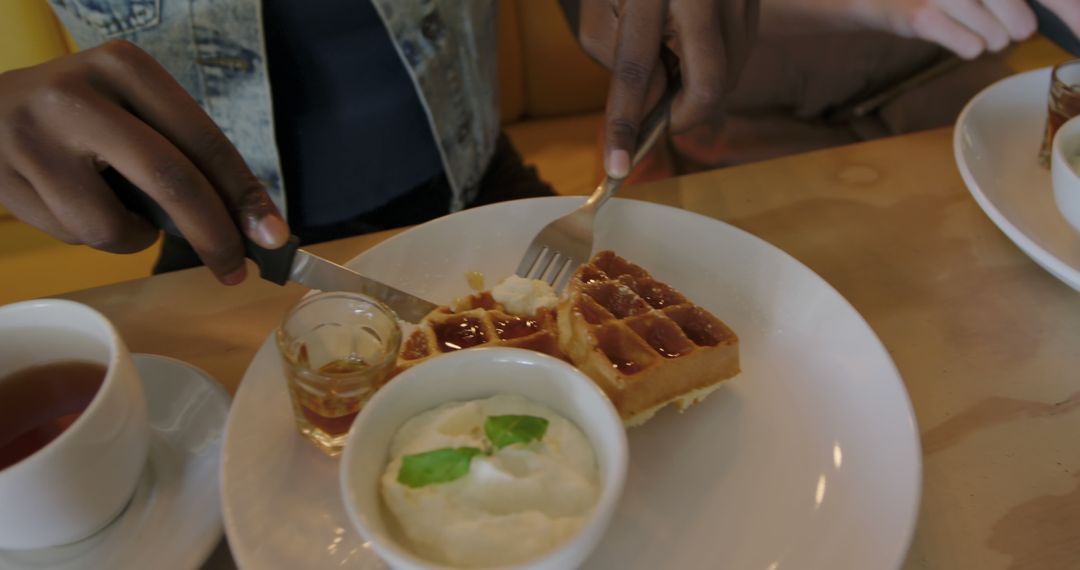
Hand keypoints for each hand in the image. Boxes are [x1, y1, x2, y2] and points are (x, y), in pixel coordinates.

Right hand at [0, 40, 288, 283]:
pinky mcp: (6, 181)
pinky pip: (76, 237)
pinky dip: (92, 235)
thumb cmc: (85, 117)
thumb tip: (247, 228)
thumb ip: (185, 157)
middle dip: (213, 235)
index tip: (272, 235)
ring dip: (134, 237)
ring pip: (115, 226)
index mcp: (126, 68)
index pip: (203, 141)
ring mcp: (36, 138)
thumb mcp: (135, 111)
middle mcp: (79, 96)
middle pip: (171, 180)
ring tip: (116, 207)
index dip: (244, 195)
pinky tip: (73, 202)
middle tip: (233, 268)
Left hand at [570, 0, 759, 177]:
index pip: (634, 69)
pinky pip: (738, 55)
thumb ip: (619, 64)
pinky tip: (693, 45)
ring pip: (727, 74)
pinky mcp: (755, 1)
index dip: (623, 123)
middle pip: (707, 83)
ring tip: (674, 56)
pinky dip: (714, 66)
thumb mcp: (603, 11)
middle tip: (666, 117)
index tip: (617, 168)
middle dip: (685, 114)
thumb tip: (645, 113)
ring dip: (697, 86)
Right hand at [866, 0, 1079, 58]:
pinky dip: (965, 45)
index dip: (1071, 13)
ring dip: (985, 37)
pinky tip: (948, 27)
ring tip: (964, 19)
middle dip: (1012, 28)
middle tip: (990, 17)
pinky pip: (970, 48)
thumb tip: (1076, 18)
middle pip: (1023, 25)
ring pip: (997, 39)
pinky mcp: (926, 15)